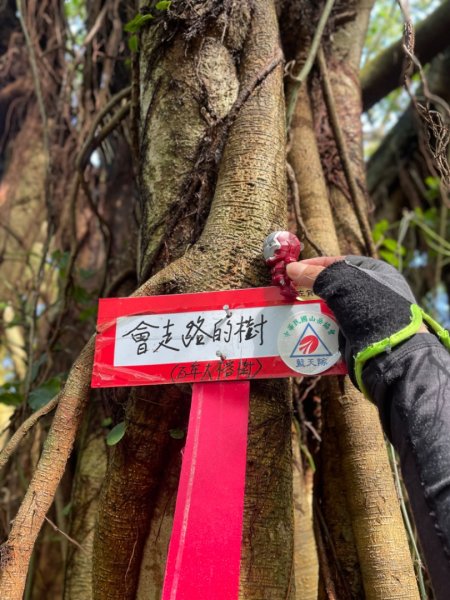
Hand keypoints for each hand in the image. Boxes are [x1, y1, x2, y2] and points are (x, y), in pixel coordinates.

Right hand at [286, 256, 426, 389]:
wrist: (390, 353)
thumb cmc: (371, 309)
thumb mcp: (342, 283)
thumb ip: (315, 275)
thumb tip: (290, 268)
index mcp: (377, 272)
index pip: (340, 263)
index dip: (315, 265)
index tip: (293, 271)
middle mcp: (374, 292)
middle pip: (335, 287)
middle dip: (311, 290)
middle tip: (290, 292)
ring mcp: (367, 316)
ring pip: (332, 310)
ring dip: (313, 311)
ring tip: (292, 312)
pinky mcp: (360, 337)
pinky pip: (334, 330)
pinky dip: (319, 329)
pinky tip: (303, 330)